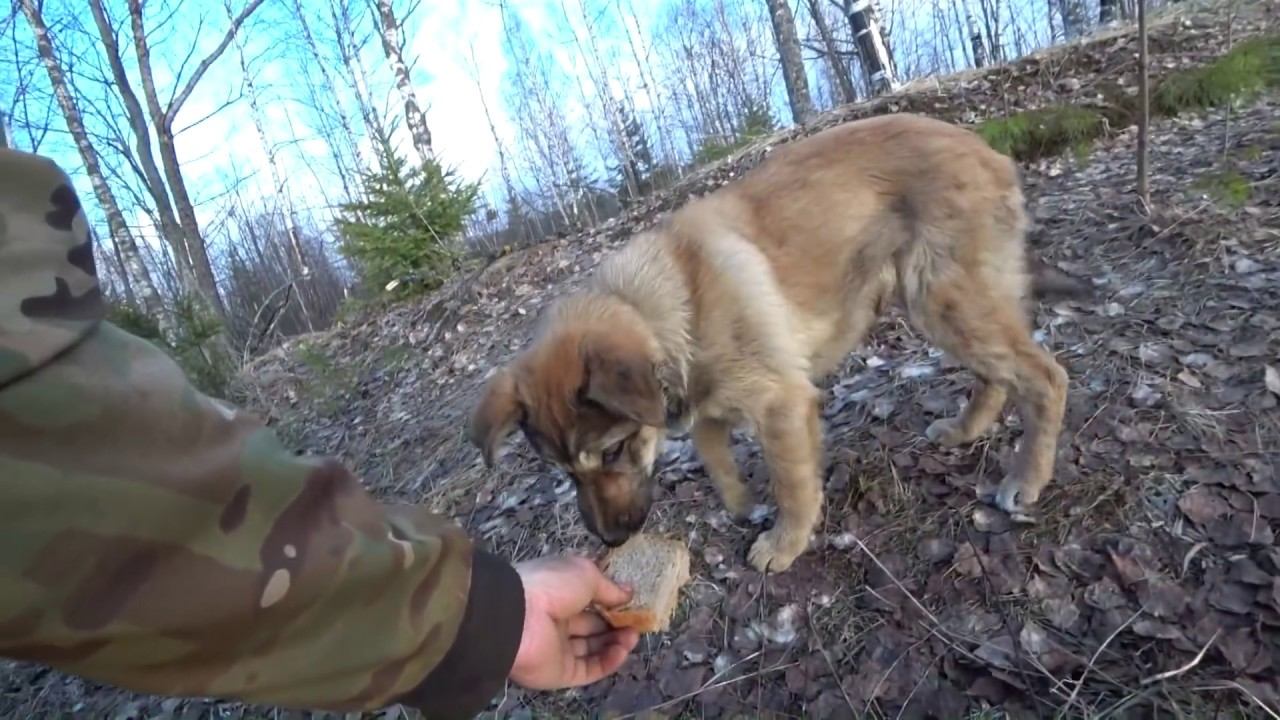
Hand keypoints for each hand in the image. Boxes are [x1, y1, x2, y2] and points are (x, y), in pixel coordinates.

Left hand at [509, 555, 640, 689]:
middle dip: (616, 624)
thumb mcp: (586, 574)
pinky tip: (623, 650)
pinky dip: (609, 661)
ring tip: (633, 636)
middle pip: (592, 626)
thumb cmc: (552, 585)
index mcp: (558, 593)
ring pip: (593, 648)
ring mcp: (558, 649)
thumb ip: (609, 587)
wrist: (519, 617)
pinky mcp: (561, 673)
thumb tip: (628, 592)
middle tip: (636, 622)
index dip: (611, 602)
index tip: (631, 602)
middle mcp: (557, 621)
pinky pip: (589, 668)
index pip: (588, 600)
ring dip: (616, 642)